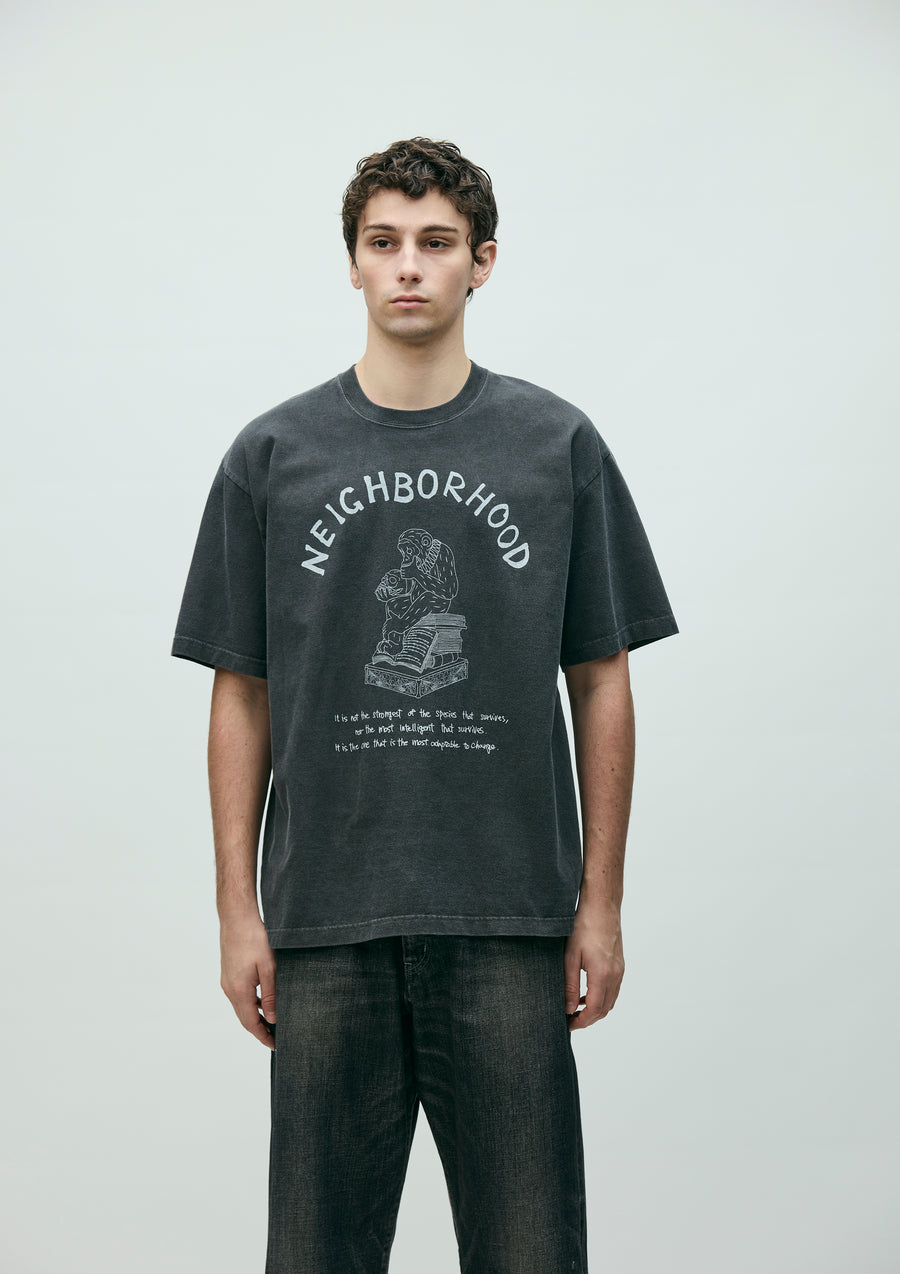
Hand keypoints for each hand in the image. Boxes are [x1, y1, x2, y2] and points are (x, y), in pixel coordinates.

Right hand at [219, 913, 276, 1049]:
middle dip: (259, 1030)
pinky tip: (263, 1000)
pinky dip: (251, 1003)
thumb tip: (272, 1018)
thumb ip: (270, 994)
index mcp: (239, 990)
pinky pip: (239, 994)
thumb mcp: (269, 967)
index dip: (262, 1036)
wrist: (236, 916)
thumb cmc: (254, 937)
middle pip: (244, 1017)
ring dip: (255, 1016)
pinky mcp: (229, 972)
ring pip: (241, 1006)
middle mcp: (229, 988)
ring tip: (272, 1021)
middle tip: (275, 1038)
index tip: (275, 1046)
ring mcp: (227, 980)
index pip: (250, 1023)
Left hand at [563, 900, 624, 1030]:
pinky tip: (586, 993)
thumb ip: (570, 984)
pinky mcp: (619, 964)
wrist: (602, 905)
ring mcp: (620, 969)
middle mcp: (615, 974)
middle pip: (605, 1009)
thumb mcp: (570, 955)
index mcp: (603, 974)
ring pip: (610, 1000)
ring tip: (576, 1009)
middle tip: (570, 1021)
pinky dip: (601, 997)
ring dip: (595, 1009)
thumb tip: (569, 1008)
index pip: (595, 1009)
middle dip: (588, 1019)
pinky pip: (613, 989)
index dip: (582, 1021)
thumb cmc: (584, 925)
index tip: (568, 1025)